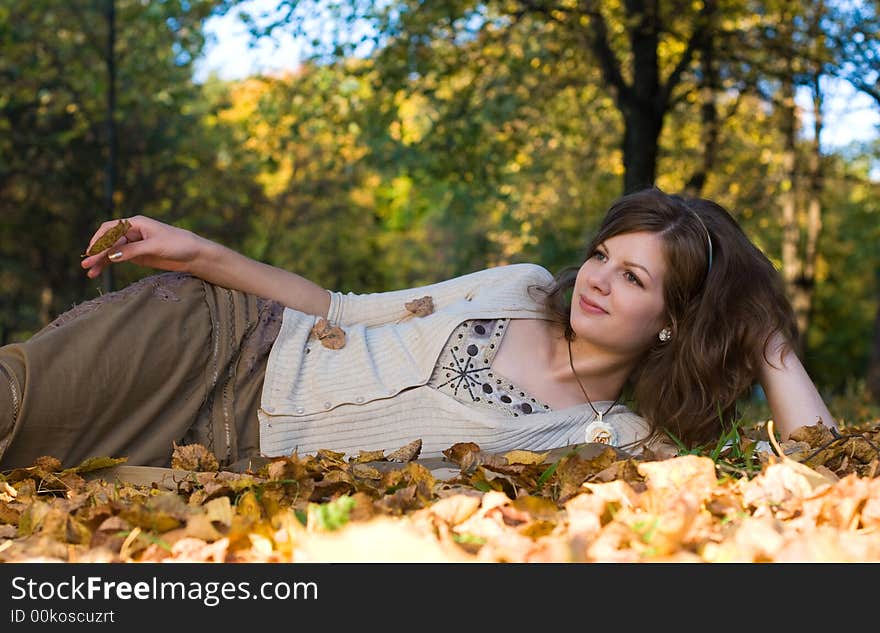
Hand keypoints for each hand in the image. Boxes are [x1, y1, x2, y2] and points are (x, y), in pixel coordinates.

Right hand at [81, 215, 206, 278]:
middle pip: (108, 241)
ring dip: (100, 260)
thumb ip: (133, 251)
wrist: (194, 255)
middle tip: (87, 265)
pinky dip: (108, 264)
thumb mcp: (155, 247)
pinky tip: (99, 272)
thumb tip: (111, 255)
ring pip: (111, 251)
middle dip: (97, 252)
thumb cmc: (178, 244)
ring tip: (90, 272)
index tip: (92, 253)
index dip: (99, 241)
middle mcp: (132, 231)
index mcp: (136, 223)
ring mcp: (133, 244)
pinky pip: (118, 258)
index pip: (110, 229)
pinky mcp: (137, 255)